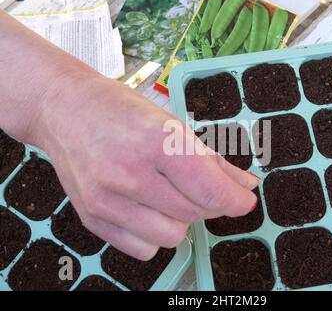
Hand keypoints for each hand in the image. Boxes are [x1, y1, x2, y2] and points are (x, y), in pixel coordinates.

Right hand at [31, 72, 258, 260]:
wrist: (62, 108)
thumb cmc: (118, 109)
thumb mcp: (171, 123)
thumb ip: (212, 159)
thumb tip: (244, 186)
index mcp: (156, 142)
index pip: (210, 190)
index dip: (236, 200)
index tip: (244, 200)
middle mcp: (130, 174)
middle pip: (196, 213)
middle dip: (210, 203)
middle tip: (202, 186)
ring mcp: (107, 200)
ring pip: (172, 236)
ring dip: (182, 219)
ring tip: (171, 195)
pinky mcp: (92, 217)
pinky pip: (144, 248)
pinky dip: (155, 234)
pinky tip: (149, 209)